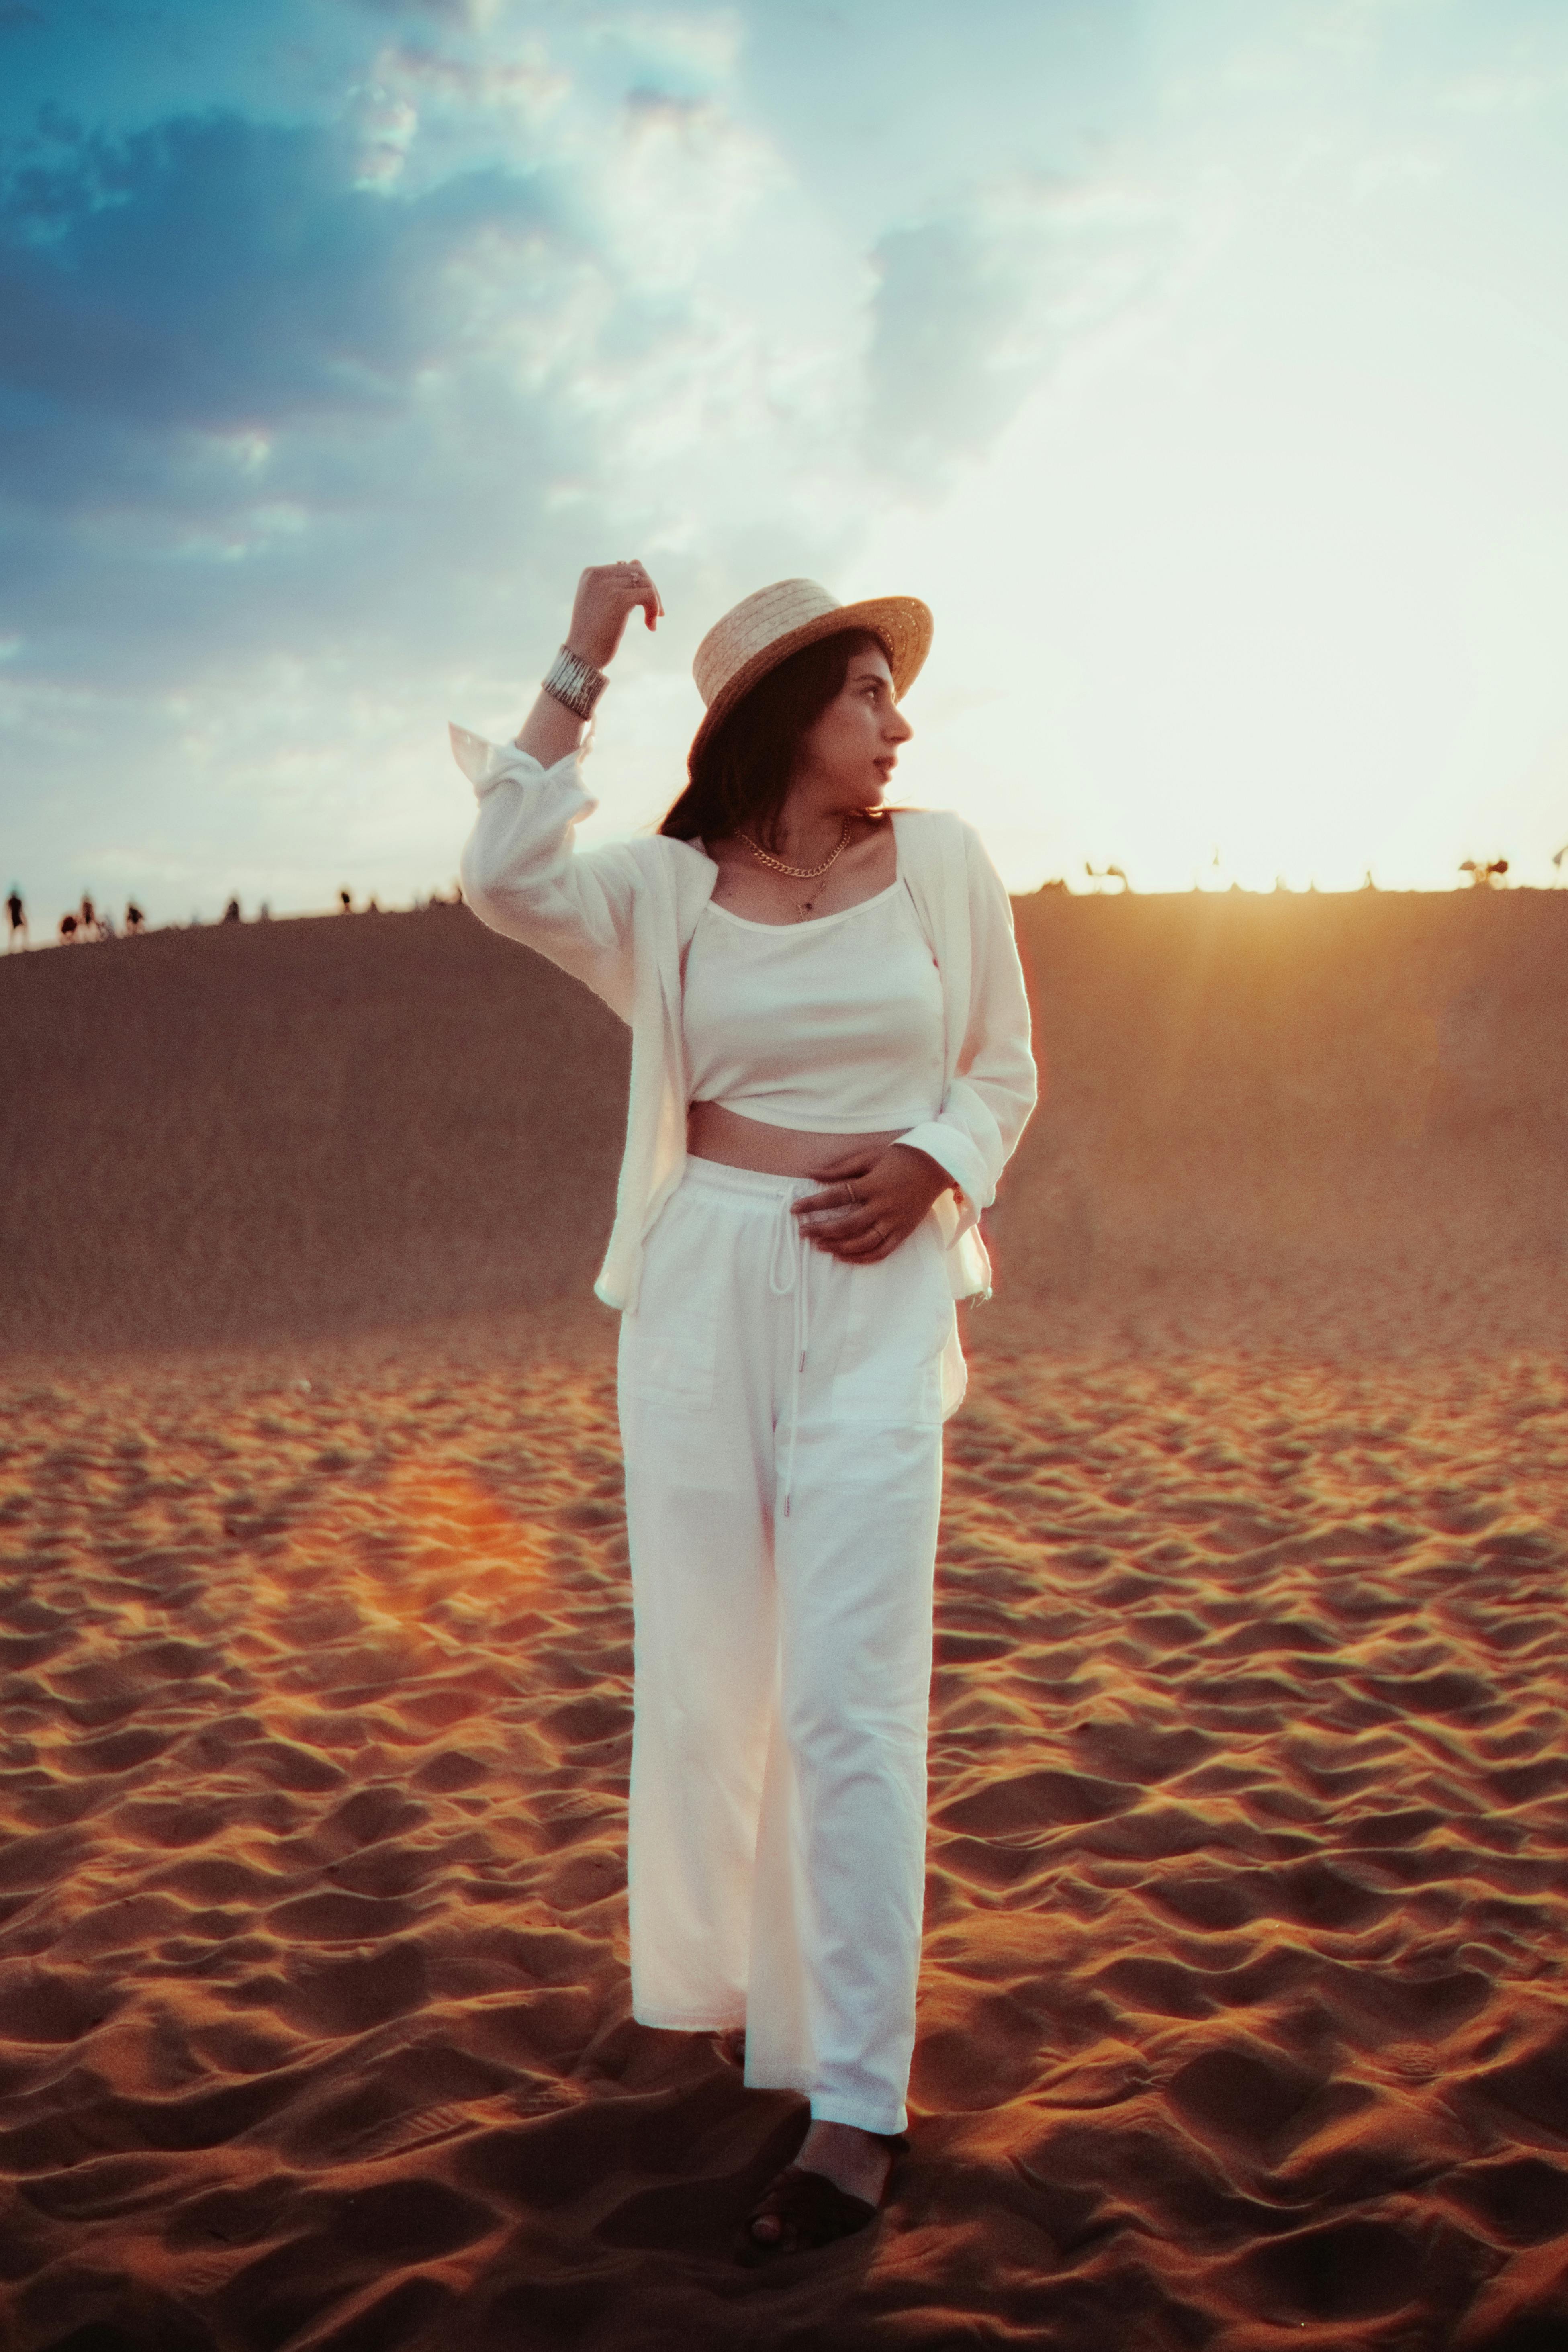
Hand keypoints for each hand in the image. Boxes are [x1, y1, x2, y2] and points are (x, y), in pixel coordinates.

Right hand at [566, 559, 663, 669]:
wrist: (582, 657)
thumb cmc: (593, 635)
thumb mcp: (602, 603)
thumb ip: (616, 583)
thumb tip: (636, 562)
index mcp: (591, 574)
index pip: (626, 567)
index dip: (641, 586)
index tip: (647, 607)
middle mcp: (597, 575)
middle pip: (639, 572)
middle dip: (652, 591)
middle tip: (657, 613)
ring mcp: (607, 585)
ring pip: (646, 583)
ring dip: (655, 603)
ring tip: (652, 622)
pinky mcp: (618, 598)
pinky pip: (648, 595)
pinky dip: (654, 609)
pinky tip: (651, 626)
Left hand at [791, 1144, 952, 1263]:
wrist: (935, 1166)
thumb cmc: (898, 1158)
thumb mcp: (869, 1157)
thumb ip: (840, 1168)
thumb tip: (810, 1173)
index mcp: (873, 1185)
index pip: (837, 1196)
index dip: (813, 1204)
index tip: (794, 1209)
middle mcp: (883, 1206)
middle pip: (847, 1224)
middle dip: (821, 1230)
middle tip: (802, 1232)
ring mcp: (894, 1222)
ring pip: (863, 1243)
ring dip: (839, 1247)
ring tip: (820, 1245)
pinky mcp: (903, 1232)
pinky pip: (882, 1251)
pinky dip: (862, 1258)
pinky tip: (844, 1257)